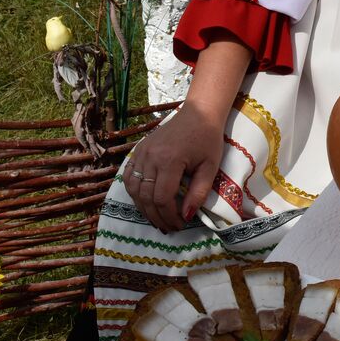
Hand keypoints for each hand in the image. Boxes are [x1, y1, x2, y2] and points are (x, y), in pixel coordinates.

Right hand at [124, 105, 226, 232]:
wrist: (198, 113)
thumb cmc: (207, 139)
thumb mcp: (210, 167)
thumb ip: (198, 193)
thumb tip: (186, 216)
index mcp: (170, 160)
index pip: (162, 198)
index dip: (169, 216)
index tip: (179, 225)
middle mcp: (151, 157)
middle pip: (146, 197)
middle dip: (157, 217)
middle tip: (168, 228)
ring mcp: (141, 152)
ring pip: (134, 189)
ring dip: (143, 208)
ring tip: (157, 219)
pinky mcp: (138, 149)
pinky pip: (129, 176)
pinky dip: (134, 192)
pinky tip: (145, 201)